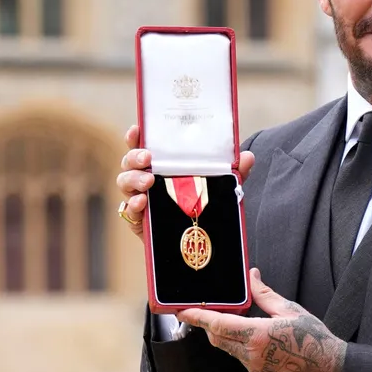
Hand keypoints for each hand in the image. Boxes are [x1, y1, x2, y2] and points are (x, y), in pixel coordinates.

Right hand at [116, 125, 254, 240]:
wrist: (199, 242)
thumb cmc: (203, 207)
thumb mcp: (220, 189)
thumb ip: (233, 174)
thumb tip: (248, 157)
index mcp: (161, 166)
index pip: (142, 146)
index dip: (135, 136)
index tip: (137, 129)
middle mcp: (145, 179)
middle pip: (129, 162)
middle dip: (134, 157)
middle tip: (148, 159)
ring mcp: (139, 199)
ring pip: (124, 183)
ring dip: (133, 179)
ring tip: (148, 181)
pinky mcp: (139, 221)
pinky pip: (128, 211)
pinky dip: (132, 205)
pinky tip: (142, 202)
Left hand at [182, 270, 345, 371]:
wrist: (330, 369)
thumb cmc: (314, 339)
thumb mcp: (290, 310)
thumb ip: (265, 294)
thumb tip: (251, 276)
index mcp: (257, 336)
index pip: (218, 325)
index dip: (197, 317)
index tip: (181, 311)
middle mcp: (251, 354)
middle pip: (216, 338)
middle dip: (207, 324)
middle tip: (201, 309)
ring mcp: (254, 367)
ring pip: (226, 348)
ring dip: (222, 334)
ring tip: (226, 318)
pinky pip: (239, 356)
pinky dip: (235, 343)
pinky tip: (245, 333)